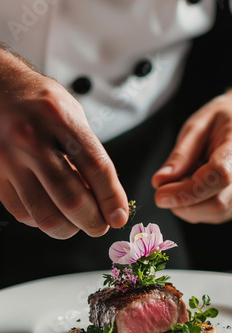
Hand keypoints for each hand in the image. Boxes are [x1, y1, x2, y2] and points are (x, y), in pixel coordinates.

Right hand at [0, 50, 127, 237]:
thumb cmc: (39, 104)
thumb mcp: (71, 115)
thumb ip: (88, 154)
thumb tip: (104, 201)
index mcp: (58, 116)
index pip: (96, 167)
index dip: (112, 199)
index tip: (119, 216)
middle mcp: (30, 138)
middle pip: (71, 200)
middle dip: (93, 222)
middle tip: (100, 225)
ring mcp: (7, 159)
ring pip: (46, 215)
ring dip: (69, 228)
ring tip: (76, 221)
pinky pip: (24, 214)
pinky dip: (43, 220)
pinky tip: (50, 208)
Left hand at [152, 96, 231, 222]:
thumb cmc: (222, 121)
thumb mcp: (196, 126)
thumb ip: (180, 155)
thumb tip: (160, 182)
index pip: (219, 175)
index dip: (187, 191)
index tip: (161, 195)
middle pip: (219, 203)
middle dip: (184, 204)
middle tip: (163, 194)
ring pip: (219, 214)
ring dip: (190, 208)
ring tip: (181, 186)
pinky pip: (222, 215)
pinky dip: (201, 209)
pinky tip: (196, 191)